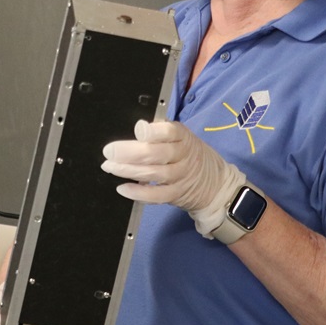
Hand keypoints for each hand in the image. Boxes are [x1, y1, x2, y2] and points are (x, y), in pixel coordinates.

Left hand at [102, 119, 245, 237]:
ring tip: (110, 167)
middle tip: (109, 151)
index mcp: (183, 137)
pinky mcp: (176, 194)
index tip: (138, 129)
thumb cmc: (189, 154)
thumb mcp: (181, 137)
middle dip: (130, 152)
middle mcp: (183, 156)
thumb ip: (160, 132)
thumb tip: (138, 128)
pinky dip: (139, 193)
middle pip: (157, 154)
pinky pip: (157, 196)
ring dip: (128, 170)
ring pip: (154, 174)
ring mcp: (180, 176)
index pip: (169, 132)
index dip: (153, 131)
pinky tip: (123, 188)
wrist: (216, 183)